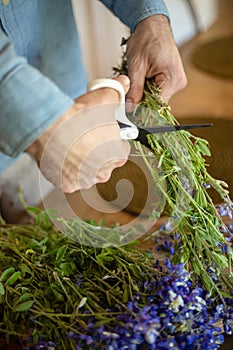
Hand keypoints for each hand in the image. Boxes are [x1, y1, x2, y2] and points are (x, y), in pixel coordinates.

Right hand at [26, 75, 130, 192]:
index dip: (112, 139)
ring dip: (83, 163)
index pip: (121, 149)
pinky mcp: (66, 184)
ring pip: (87, 172)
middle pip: (105, 163)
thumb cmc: (80, 116)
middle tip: (86, 138)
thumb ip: (118, 90)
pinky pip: (69, 179)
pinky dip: (66, 170)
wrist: (49, 127)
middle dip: (98, 152)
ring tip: (73, 147)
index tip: (102, 133)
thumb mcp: (104, 97)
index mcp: (118, 155)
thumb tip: (125, 81)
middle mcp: (104, 173)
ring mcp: (84, 180)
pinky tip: (62, 156)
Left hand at [125, 15, 186, 107]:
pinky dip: (146, 89)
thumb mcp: (136, 66)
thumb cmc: (147, 38)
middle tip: (128, 94)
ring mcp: (175, 82)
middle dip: (140, 101)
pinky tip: (141, 80)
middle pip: (156, 104)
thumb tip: (129, 108)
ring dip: (143, 94)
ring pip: (155, 99)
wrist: (153, 25)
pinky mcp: (170, 80)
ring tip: (136, 81)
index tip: (129, 112)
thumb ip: (134, 89)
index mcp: (172, 80)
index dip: (142, 111)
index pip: (157, 107)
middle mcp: (177, 83)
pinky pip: (157, 92)